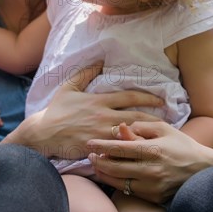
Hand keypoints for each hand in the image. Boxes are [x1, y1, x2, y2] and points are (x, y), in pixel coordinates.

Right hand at [2, 63, 164, 157]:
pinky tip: (143, 150)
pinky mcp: (98, 147)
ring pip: (132, 133)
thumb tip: (98, 61)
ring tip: (160, 136)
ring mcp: (102, 133)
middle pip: (137, 116)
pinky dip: (133, 148)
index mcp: (98, 101)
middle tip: (169, 120)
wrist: (43, 133)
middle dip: (155, 118)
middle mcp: (103, 116)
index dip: (148, 98)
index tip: (161, 100)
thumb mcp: (68, 88)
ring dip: (147, 134)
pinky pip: (120, 148)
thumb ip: (84, 74)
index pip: (130, 97)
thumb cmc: (55, 111)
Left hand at [87, 121, 212, 203]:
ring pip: (119, 182)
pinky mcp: (154, 196)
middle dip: (99, 161)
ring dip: (104, 173)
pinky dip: (117, 183)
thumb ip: (140, 126)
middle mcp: (151, 170)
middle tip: (90, 155)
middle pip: (115, 167)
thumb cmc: (180, 145)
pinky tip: (111, 175)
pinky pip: (129, 190)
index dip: (101, 146)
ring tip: (97, 165)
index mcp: (153, 150)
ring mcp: (152, 186)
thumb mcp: (163, 129)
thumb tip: (120, 128)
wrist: (203, 169)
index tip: (89, 143)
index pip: (119, 148)